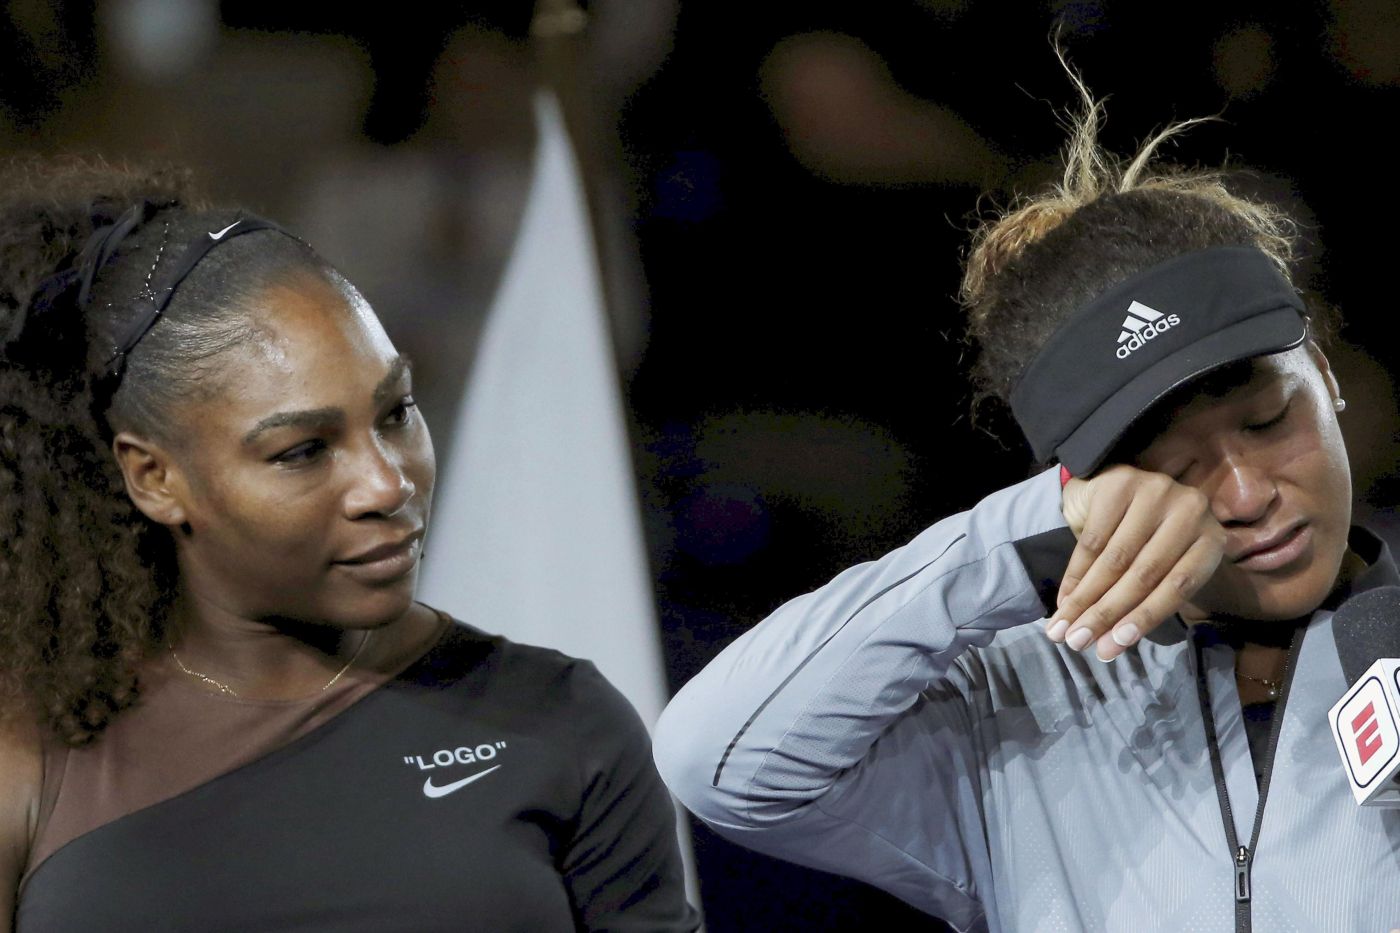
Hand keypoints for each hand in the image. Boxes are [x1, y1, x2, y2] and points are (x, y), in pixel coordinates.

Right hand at [1048, 465, 1225, 660]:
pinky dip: (1074, 575)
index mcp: (1211, 538)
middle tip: (1078, 643)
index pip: (1178, 586)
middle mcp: (1190, 510)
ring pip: (1114, 559)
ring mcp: (1156, 492)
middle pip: (1144, 574)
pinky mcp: (1120, 484)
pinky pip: (1092, 540)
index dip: (1144, 618)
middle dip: (1107, 614)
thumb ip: (1145, 601)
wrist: (1123, 490)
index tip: (1111, 647)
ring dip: (1085, 600)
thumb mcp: (1161, 569)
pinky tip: (1064, 599)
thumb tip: (1106, 647)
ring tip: (1064, 629)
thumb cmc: (1149, 540)